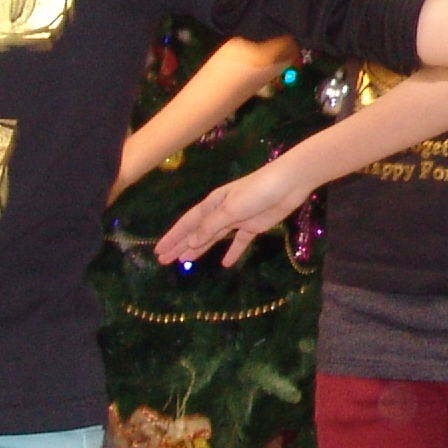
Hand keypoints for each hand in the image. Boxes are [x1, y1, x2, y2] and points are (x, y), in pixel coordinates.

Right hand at [154, 161, 302, 269]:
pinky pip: (239, 242)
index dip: (173, 237)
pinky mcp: (253, 226)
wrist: (288, 183)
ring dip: (199, 250)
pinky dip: (232, 252)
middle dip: (180, 245)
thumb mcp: (230, 209)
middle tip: (164, 261)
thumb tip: (190, 242)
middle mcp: (221, 212)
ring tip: (184, 262)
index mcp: (212, 204)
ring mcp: (237, 220)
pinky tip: (225, 264)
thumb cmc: (256, 191)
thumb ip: (211, 226)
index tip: (158, 251)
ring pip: (213, 239)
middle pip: (196, 232)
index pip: (187, 223)